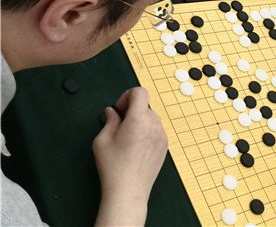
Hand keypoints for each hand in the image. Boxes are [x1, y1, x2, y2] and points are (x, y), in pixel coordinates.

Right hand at [93, 87, 167, 224]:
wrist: (128, 190)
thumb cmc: (113, 166)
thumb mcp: (102, 140)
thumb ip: (109, 120)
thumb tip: (112, 112)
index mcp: (139, 119)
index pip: (140, 92)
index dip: (127, 96)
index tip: (119, 109)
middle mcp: (154, 124)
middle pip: (145, 106)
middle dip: (132, 111)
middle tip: (120, 126)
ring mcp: (162, 135)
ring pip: (151, 118)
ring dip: (140, 121)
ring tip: (127, 139)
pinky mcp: (165, 146)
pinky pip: (157, 130)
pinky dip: (147, 132)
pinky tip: (136, 147)